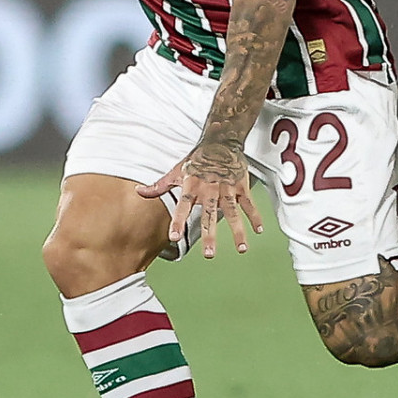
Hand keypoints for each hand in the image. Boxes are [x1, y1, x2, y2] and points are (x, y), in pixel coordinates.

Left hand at [139, 141, 264, 258]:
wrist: (221, 142)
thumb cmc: (197, 159)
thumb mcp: (176, 171)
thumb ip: (158, 186)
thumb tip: (139, 191)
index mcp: (192, 187)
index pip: (183, 206)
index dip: (178, 221)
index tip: (174, 237)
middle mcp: (210, 190)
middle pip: (210, 215)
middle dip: (210, 235)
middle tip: (209, 254)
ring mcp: (227, 189)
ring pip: (233, 213)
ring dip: (238, 231)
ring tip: (241, 249)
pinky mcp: (240, 187)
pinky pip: (248, 204)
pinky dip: (254, 217)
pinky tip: (258, 230)